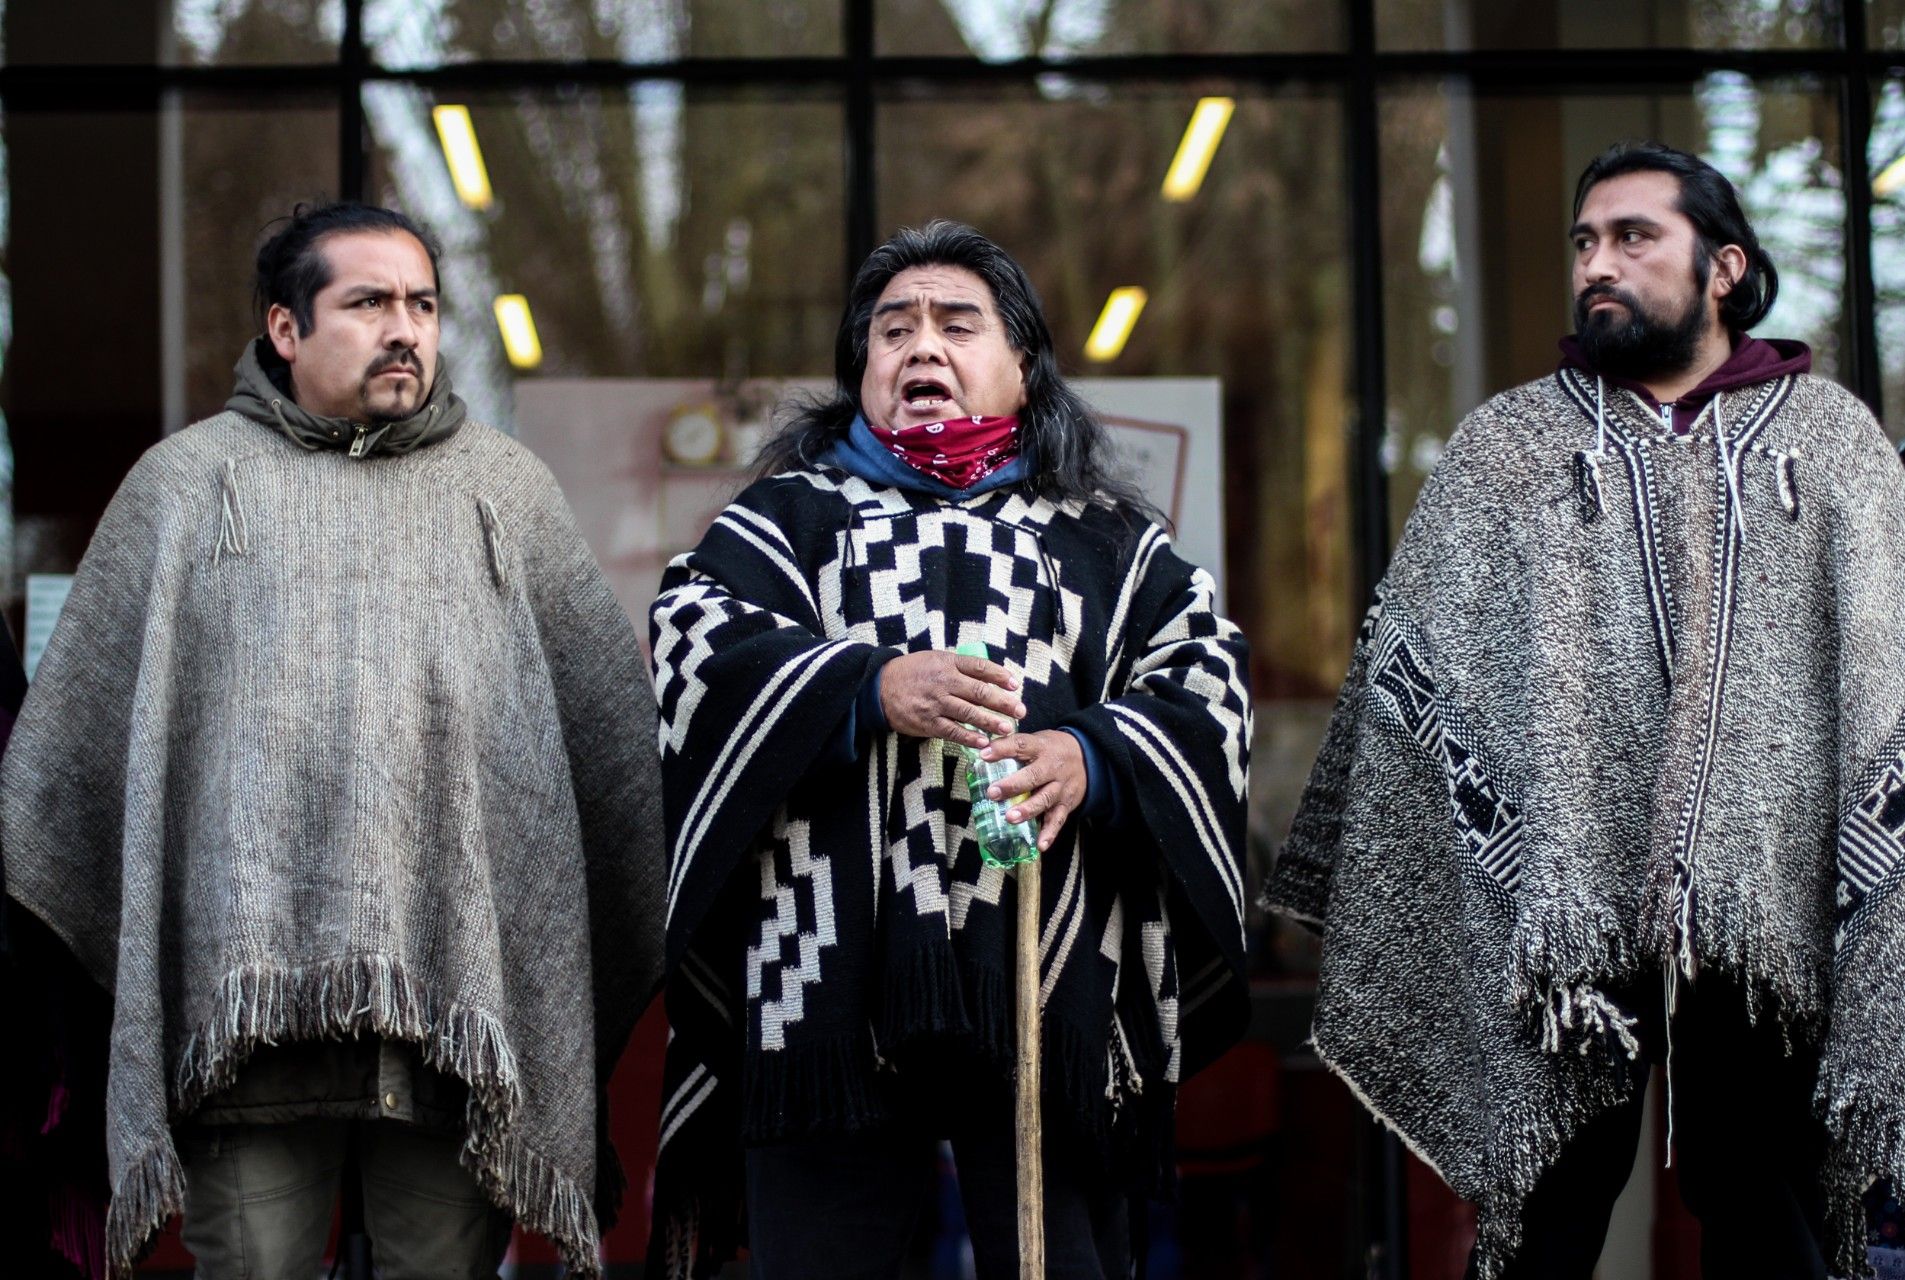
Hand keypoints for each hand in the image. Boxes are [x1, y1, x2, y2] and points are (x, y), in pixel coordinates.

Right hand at [880, 649, 1025, 747]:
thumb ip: (959, 667)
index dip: (999, 676)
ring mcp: (936, 703)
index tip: (1015, 684)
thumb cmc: (913, 672)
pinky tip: (983, 742)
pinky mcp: (928, 722)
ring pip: (969, 713)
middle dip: (1003, 702)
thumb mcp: (935, 659)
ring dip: (991, 722)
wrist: (880, 687)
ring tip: (1007, 729)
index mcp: (948, 663)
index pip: (979, 667)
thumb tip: (989, 678)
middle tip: (1020, 711)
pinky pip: (952, 731)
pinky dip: (969, 737)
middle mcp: (944, 682)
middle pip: (980, 692)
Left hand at [980, 730, 1087, 851]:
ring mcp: (1061, 787)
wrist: (1088, 759)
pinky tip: (1040, 845)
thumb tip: (980, 750)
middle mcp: (1052, 767)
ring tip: (1010, 818)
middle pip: (1033, 776)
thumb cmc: (1051, 751)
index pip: (1021, 745)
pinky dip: (1049, 833)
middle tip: (993, 793)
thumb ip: (1014, 747)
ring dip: (1027, 810)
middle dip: (1012, 786)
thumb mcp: (1037, 741)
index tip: (984, 754)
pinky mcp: (1066, 805)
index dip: (1002, 749)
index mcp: (1041, 748)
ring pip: (1045, 799)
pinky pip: (1058, 820)